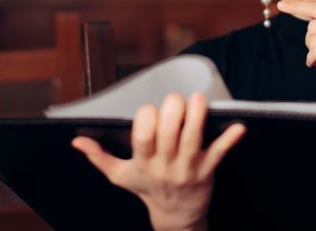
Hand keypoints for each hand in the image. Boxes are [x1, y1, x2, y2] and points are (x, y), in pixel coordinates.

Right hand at [71, 93, 245, 230]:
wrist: (175, 217)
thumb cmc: (148, 189)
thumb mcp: (121, 176)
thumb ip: (99, 157)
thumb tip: (77, 141)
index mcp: (144, 163)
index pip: (142, 138)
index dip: (146, 120)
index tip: (149, 110)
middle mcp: (166, 165)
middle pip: (168, 135)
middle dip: (172, 112)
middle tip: (175, 99)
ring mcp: (188, 168)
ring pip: (192, 139)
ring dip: (196, 117)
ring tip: (198, 99)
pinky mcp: (208, 170)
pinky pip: (219, 153)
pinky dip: (229, 140)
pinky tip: (238, 127)